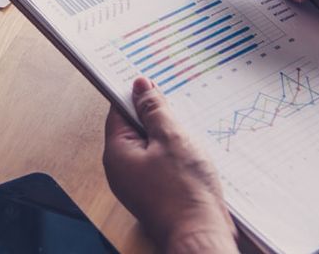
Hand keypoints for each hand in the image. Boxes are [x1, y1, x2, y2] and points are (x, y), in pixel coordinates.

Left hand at [103, 77, 236, 253]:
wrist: (201, 238)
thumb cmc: (185, 192)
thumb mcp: (171, 138)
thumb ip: (154, 109)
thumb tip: (140, 86)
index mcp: (117, 153)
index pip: (118, 111)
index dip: (134, 94)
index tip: (149, 81)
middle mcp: (121, 169)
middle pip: (133, 127)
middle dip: (153, 114)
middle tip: (173, 102)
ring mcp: (137, 183)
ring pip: (148, 145)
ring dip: (165, 134)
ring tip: (186, 127)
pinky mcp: (154, 193)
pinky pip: (158, 162)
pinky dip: (171, 152)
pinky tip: (189, 150)